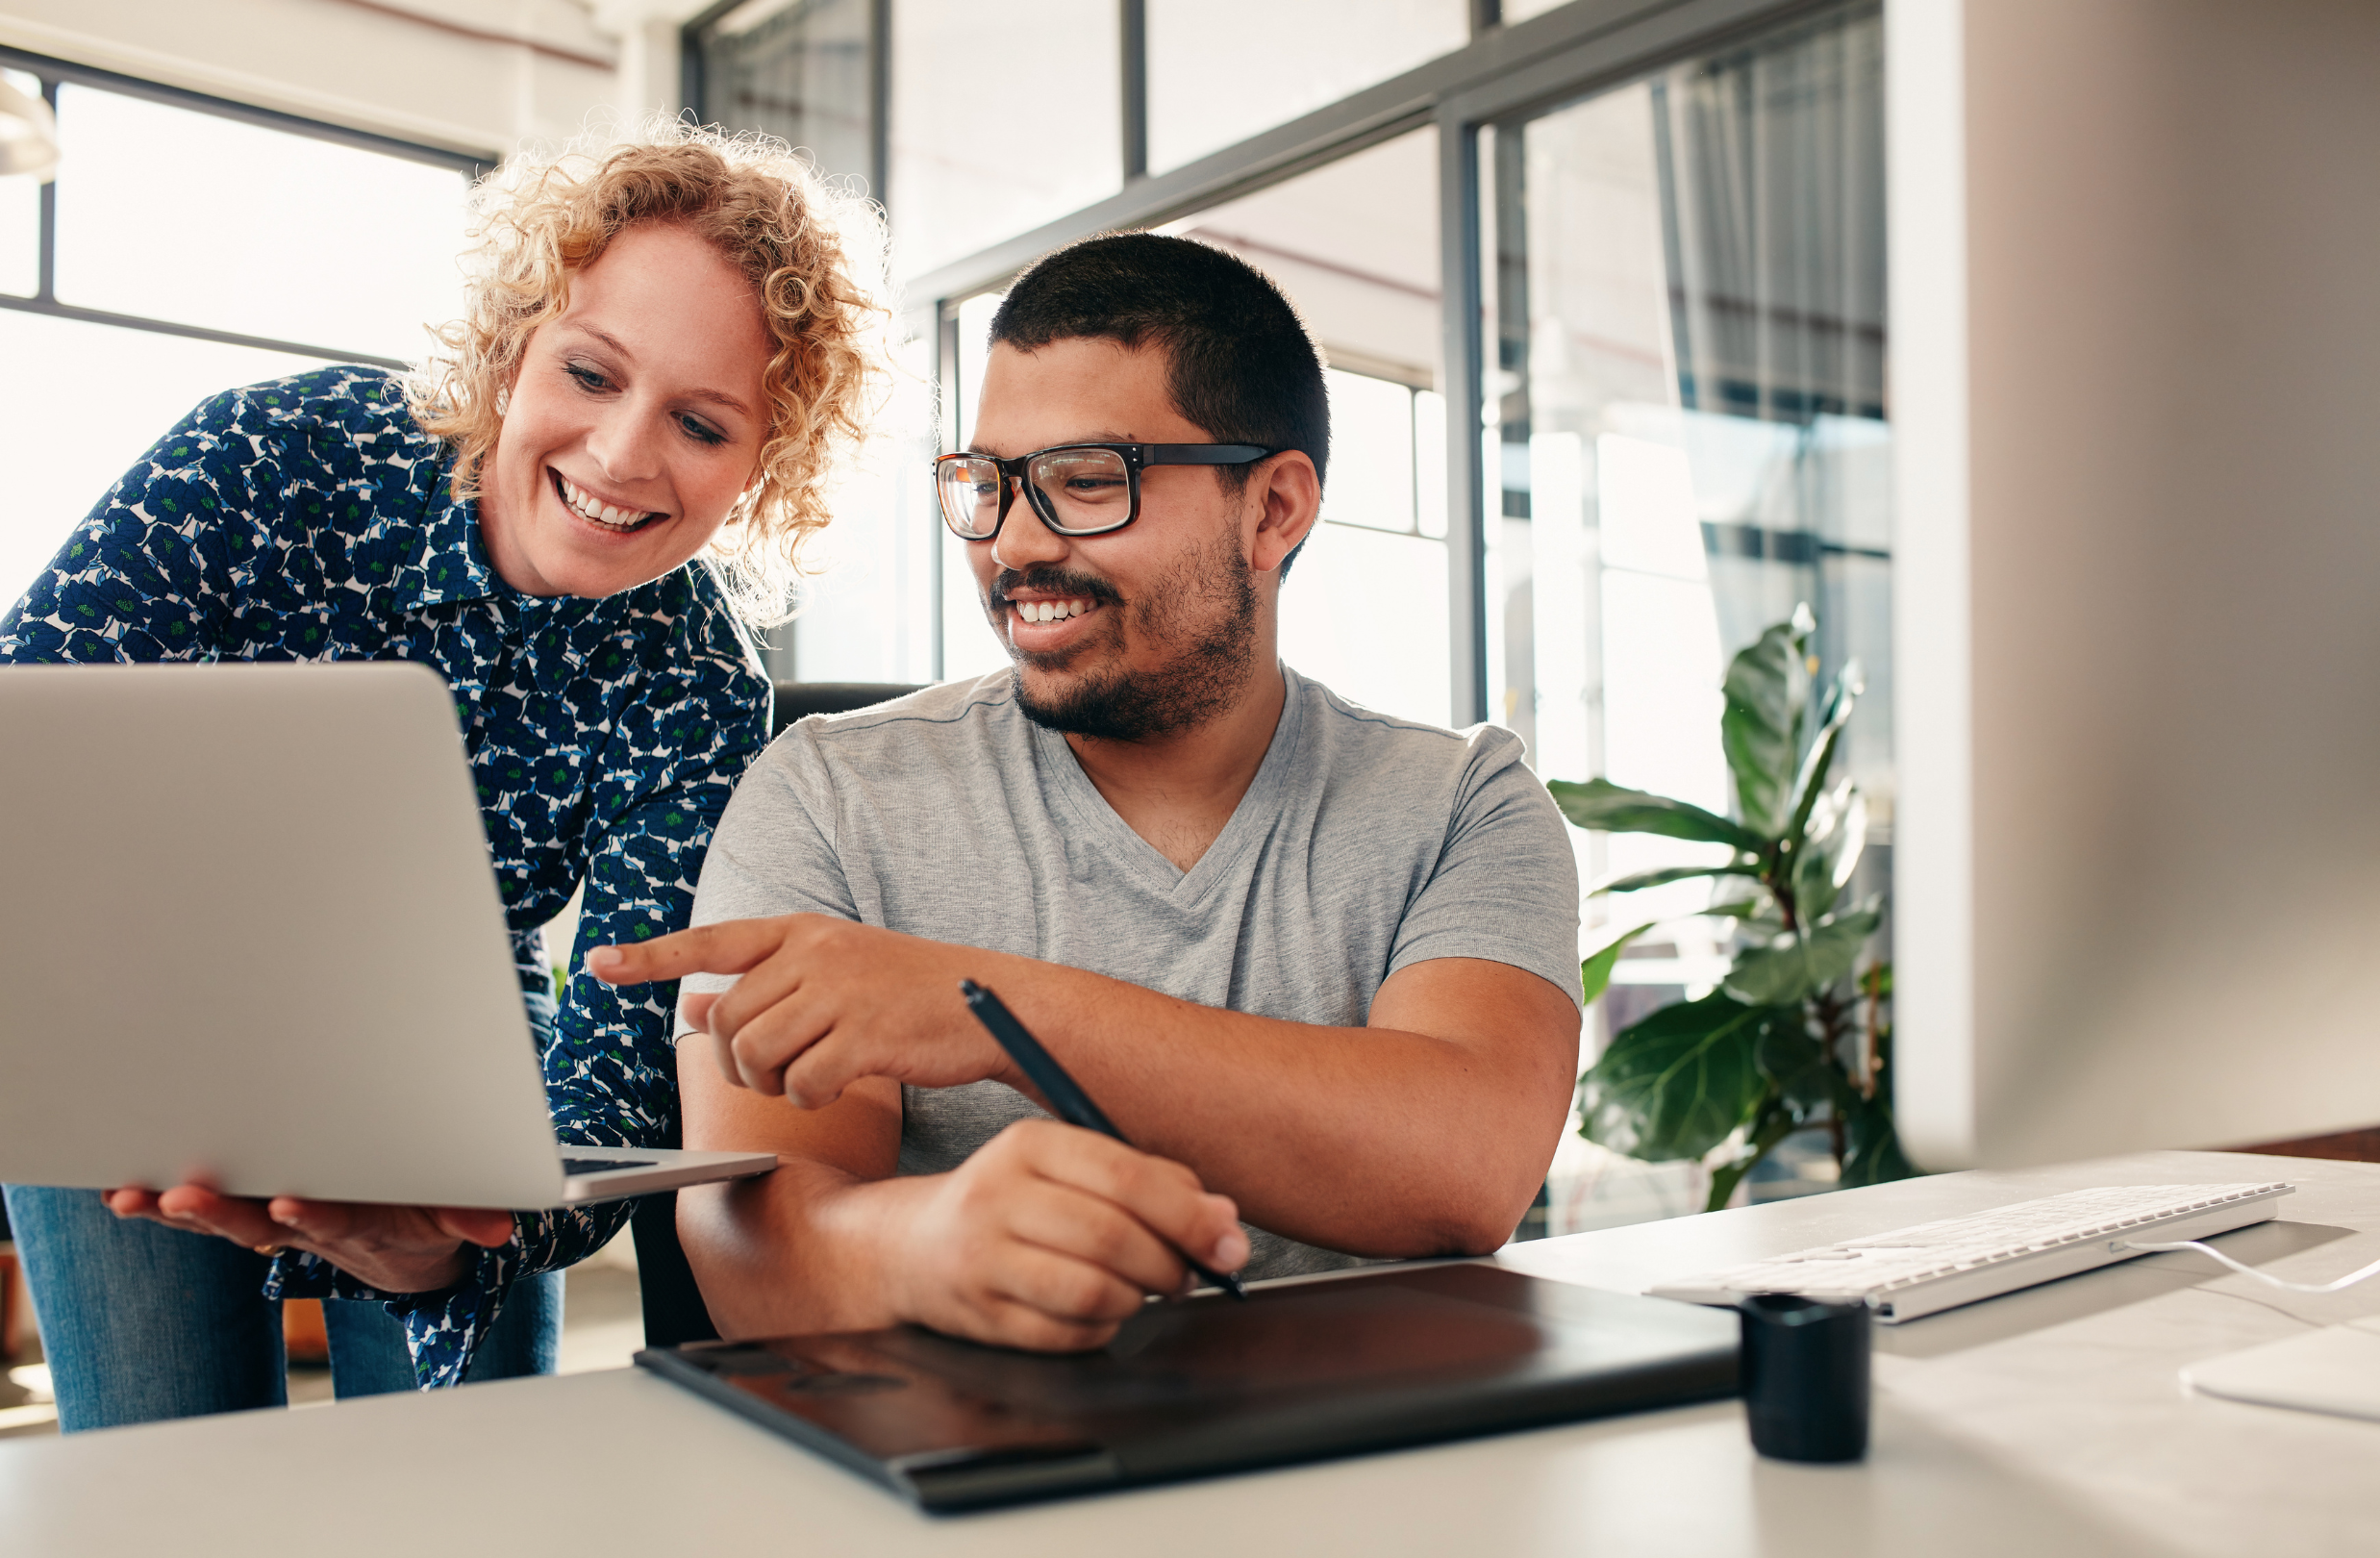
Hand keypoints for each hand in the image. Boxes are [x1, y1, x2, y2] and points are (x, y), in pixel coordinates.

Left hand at [103, 1184, 514, 1293]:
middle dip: (221, 1212)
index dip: (315, 1218)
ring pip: (222, 1220)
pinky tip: (121, 1192)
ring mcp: (276, 1224)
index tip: (290, 1207)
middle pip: (261, 1225)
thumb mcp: (457, 1215)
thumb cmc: (425, 1215)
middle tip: (184, 1197)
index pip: (340, 1221)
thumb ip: (472, 1215)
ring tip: (133, 1196)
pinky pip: (202, 1212)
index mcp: (364, 1221)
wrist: (400, 1253)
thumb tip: (501, 1229)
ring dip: (176, 1210)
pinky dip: (161, 1205)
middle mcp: (310, 1227)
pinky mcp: (252, 1211)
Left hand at [588, 915, 1016, 1106]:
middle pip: (727, 1018)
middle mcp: (815, 952)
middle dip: (736, 1061)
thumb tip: (690, 1000)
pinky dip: (810, 1100)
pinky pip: (802, 1084)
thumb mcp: (834, 973)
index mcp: (803, 930)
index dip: (651, 957)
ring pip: (756, 1053)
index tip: (598, 964)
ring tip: (807, 1080)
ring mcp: (841, 992)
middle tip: (775, 1073)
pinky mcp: (866, 1035)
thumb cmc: (907, 993)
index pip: (712, 939)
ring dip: (771, 1084)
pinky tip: (837, 1090)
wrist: (993, 1001)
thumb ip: (765, 984)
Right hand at [882, 1119, 1248, 1350]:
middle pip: (1114, 1237)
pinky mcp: (979, 1317)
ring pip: (1094, 1291)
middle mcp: (998, 1196)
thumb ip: (1148, 1180)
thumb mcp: (1067, 1167)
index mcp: (1029, 1144)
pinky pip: (1069, 1335)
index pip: (1126, 1177)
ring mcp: (982, 1260)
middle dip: (1170, 1264)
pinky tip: (1099, 1310)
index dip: (1189, 1214)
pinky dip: (1102, 1329)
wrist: (908, 1246)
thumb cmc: (1008, 1202)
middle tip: (1188, 1273)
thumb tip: (1222, 1216)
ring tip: (1140, 1290)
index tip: (1227, 1238)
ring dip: (1137, 1299)